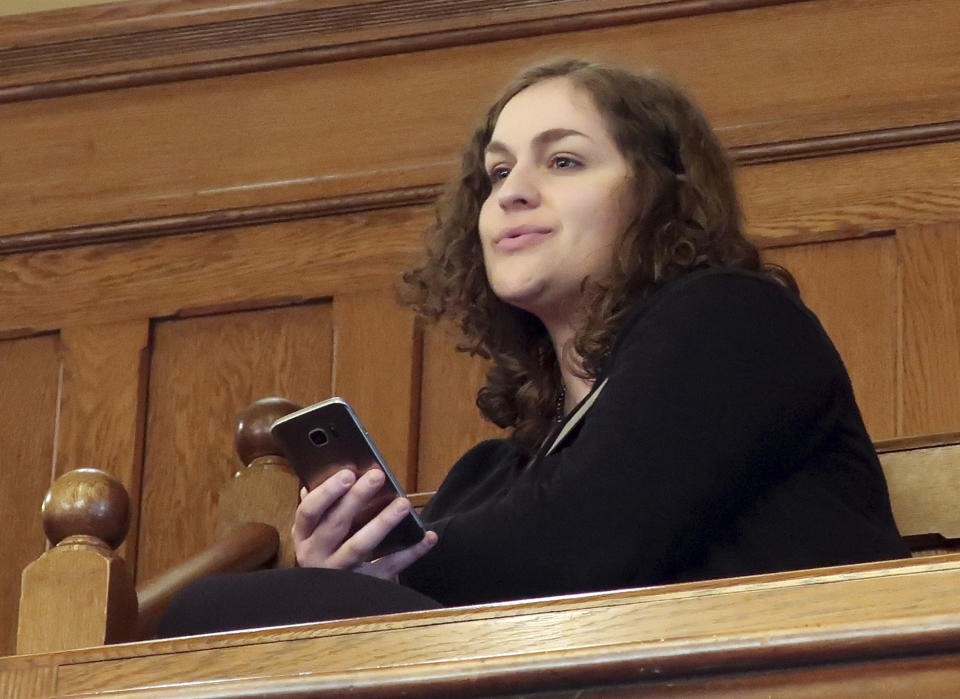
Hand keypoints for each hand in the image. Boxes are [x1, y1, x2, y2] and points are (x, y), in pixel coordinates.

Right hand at [292, 467, 437, 579]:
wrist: (330, 600)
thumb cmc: (328, 550)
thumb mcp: (317, 529)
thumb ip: (324, 503)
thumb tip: (332, 470)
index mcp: (304, 536)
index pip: (308, 511)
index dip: (327, 492)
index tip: (348, 473)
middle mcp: (316, 556)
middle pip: (336, 524)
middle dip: (356, 498)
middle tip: (377, 476)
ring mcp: (339, 574)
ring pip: (360, 546)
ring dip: (383, 522)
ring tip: (403, 503)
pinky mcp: (364, 587)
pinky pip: (389, 567)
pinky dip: (411, 551)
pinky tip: (428, 536)